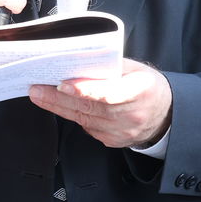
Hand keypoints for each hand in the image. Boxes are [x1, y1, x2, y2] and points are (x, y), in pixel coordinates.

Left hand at [28, 58, 171, 149]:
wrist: (165, 115)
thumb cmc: (148, 87)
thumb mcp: (137, 69)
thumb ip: (111, 66)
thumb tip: (79, 60)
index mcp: (140, 91)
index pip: (109, 94)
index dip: (85, 90)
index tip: (63, 85)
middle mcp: (131, 115)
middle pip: (89, 107)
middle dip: (58, 97)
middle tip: (36, 88)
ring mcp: (121, 132)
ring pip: (83, 119)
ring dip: (58, 106)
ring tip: (38, 94)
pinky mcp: (112, 141)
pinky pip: (87, 127)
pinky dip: (72, 115)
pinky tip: (57, 105)